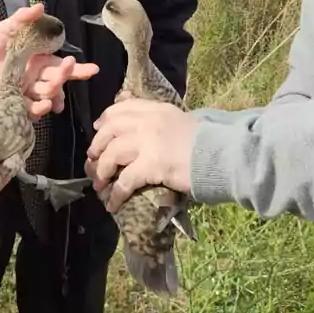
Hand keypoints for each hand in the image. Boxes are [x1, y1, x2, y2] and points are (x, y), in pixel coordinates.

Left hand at [0, 3, 98, 114]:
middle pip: (57, 80)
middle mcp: (35, 76)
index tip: (93, 69)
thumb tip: (40, 6)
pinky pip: (28, 109)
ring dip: (53, 94)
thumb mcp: (5, 29)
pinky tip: (43, 109)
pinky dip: (36, 110)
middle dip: (67, 76)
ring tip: (56, 96)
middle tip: (70, 67)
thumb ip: (22, 19)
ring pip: (45, 94)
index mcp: (38, 59)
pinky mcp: (12, 100)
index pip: (61, 65)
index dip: (77, 68)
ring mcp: (25, 89)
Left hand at [85, 98, 197, 212]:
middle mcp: (148, 122)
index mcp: (156, 110)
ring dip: (101, 171)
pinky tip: (113, 204)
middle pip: (110, 130)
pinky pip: (125, 181)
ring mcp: (148, 142)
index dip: (106, 119)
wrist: (220, 154)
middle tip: (92, 159)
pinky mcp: (151, 165)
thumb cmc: (206, 141)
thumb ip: (160, 121)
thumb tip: (142, 131)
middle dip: (97, 146)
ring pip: (112, 154)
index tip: (99, 128)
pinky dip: (116, 194)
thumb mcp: (180, 121)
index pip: (122, 108)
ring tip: (99, 184)